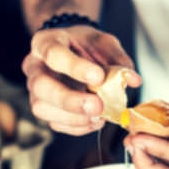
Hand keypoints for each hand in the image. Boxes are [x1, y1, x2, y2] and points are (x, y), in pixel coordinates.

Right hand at [22, 25, 140, 134]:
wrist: (74, 50)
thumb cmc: (85, 45)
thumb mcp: (103, 43)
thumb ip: (117, 59)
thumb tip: (133, 80)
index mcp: (45, 42)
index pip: (54, 54)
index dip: (75, 68)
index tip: (99, 77)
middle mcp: (34, 67)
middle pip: (41, 86)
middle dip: (70, 100)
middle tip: (98, 106)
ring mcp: (36, 90)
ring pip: (42, 108)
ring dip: (73, 117)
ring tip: (99, 116)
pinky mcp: (44, 108)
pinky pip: (55, 123)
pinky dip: (77, 126)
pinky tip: (95, 121)